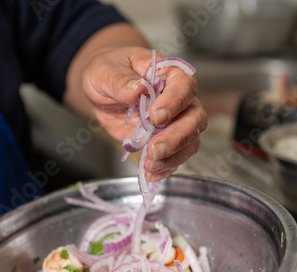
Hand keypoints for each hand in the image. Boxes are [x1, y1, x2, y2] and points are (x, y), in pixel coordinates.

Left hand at [82, 46, 207, 181]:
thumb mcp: (105, 72)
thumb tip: (137, 89)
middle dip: (177, 137)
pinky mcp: (164, 140)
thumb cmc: (108, 72)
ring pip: (190, 141)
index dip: (174, 102)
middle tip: (154, 148)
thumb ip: (120, 81)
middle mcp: (178, 98)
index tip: (155, 117)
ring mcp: (174, 121)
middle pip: (194, 118)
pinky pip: (176, 157)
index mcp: (167, 73)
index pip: (184, 86)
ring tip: (148, 165)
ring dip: (172, 157)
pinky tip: (150, 173)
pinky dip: (165, 168)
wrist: (102, 91)